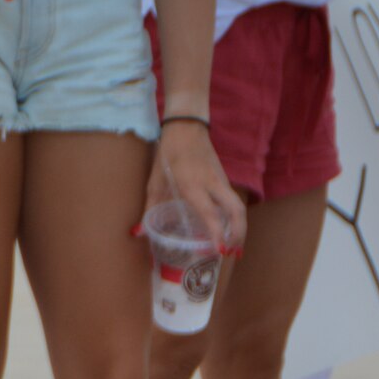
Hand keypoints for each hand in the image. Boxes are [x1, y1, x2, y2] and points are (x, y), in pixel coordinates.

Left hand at [145, 122, 245, 253]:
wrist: (187, 126)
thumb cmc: (169, 153)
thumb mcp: (155, 181)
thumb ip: (150, 209)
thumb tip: (139, 233)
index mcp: (193, 186)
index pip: (210, 213)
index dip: (217, 233)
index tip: (219, 249)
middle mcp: (212, 184)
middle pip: (236, 211)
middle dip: (239, 234)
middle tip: (232, 252)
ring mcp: (221, 179)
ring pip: (238, 205)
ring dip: (240, 226)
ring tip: (234, 245)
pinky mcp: (224, 177)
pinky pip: (233, 200)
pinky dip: (235, 216)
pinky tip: (228, 228)